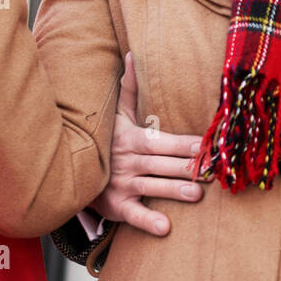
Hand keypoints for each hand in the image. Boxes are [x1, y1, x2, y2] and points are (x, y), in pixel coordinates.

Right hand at [90, 51, 205, 235]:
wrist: (71, 170)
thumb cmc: (104, 140)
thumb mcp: (114, 115)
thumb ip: (127, 88)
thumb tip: (131, 53)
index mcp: (133, 139)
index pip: (163, 139)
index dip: (184, 142)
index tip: (205, 143)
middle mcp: (129, 161)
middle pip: (162, 163)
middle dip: (185, 165)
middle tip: (209, 170)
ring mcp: (122, 184)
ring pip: (151, 186)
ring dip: (173, 190)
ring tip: (197, 194)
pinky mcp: (116, 206)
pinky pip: (133, 215)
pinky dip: (148, 221)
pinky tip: (165, 227)